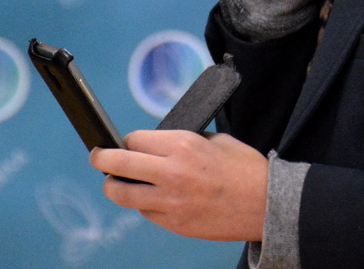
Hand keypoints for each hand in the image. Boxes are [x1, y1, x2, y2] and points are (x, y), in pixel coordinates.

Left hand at [91, 131, 267, 241]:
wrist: (266, 203)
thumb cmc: (244, 168)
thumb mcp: (215, 140)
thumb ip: (183, 142)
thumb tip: (158, 146)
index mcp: (182, 145)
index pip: (134, 139)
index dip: (128, 140)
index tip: (127, 142)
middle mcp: (170, 172)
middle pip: (118, 163)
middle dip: (101, 158)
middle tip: (97, 157)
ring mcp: (170, 201)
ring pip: (122, 194)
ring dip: (114, 186)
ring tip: (114, 182)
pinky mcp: (174, 223)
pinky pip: (145, 211)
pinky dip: (143, 203)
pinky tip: (150, 198)